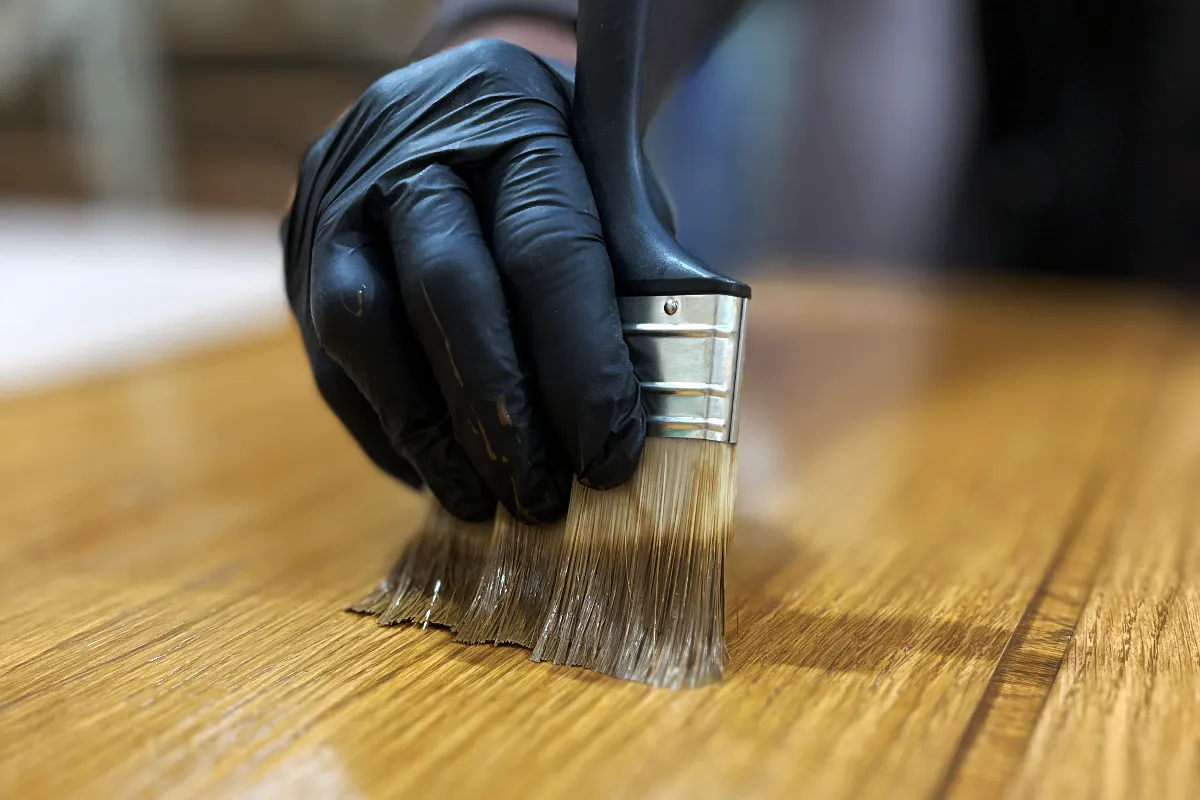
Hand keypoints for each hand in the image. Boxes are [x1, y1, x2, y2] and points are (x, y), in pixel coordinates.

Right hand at [282, 40, 645, 523]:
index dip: (580, 365)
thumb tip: (639, 414)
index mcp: (510, 112)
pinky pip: (331, 357)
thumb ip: (632, 279)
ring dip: (430, 434)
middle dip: (500, 411)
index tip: (609, 455)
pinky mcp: (300, 252)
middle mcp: (407, 143)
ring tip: (487, 503)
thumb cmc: (566, 168)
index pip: (545, 250)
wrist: (468, 111)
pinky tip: (440, 477)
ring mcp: (338, 195)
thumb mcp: (619, 194)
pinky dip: (389, 429)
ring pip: (363, 325)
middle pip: (447, 288)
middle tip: (545, 498)